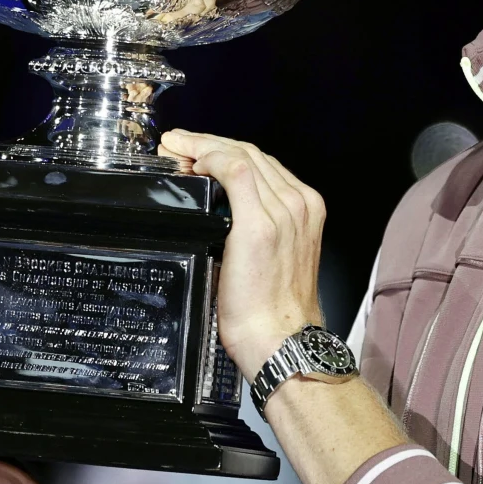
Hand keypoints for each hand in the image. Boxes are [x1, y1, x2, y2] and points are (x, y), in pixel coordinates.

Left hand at [157, 130, 325, 378]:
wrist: (282, 341)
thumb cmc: (273, 310)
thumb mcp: (271, 257)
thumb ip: (254, 227)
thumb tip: (217, 214)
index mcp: (305, 210)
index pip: (261, 163)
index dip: (224, 150)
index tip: (197, 151)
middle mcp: (299, 204)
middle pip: (251, 153)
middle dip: (209, 142)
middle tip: (178, 143)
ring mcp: (283, 211)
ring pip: (242, 155)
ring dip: (204, 145)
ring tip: (177, 148)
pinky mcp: (260, 224)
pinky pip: (234, 171)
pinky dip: (210, 158)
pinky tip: (193, 162)